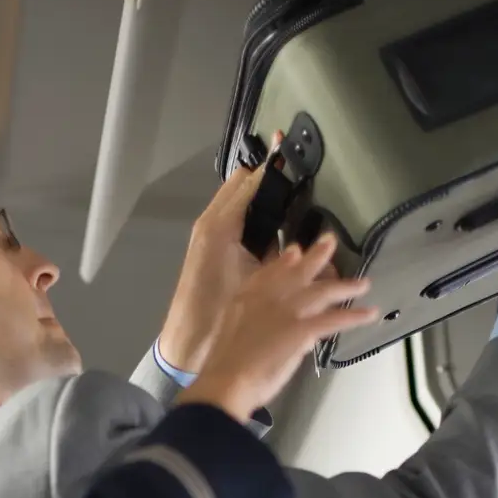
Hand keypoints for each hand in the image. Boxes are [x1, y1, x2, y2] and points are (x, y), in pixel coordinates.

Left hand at [157, 152, 274, 375]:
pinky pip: (232, 218)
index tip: (294, 155)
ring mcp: (207, 233)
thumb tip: (309, 246)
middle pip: (242, 183)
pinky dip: (249, 214)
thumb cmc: (219, 312)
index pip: (251, 182)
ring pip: (236, 199)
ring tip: (288, 196)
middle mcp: (211, 222)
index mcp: (221, 224)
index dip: (274, 169)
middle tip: (295, 177)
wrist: (188, 342)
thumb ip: (283, 257)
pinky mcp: (207, 247)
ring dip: (258, 195)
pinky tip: (271, 227)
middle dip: (266, 178)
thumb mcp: (258, 281)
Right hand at [180, 231, 374, 421]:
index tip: (296, 250)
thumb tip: (276, 318)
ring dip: (345, 287)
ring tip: (363, 284)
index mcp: (248, 297)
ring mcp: (287, 310)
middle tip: (331, 242)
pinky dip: (354, 317)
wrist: (226, 379)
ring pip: (322, 292)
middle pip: (298, 272)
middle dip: (317, 256)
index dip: (285, 261)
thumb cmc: (225, 364)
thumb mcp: (234, 330)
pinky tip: (369, 313)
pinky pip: (334, 320)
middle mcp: (269, 297)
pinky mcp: (302, 329)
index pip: (270, 271)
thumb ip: (253, 317)